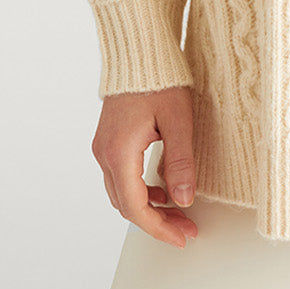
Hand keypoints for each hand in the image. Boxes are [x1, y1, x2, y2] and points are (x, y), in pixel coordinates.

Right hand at [91, 85, 199, 247]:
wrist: (138, 49)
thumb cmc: (159, 79)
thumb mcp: (178, 120)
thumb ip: (181, 162)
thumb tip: (185, 200)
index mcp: (120, 152)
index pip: (136, 207)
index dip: (159, 228)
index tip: (182, 238)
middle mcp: (105, 154)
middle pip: (127, 205)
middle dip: (157, 222)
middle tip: (186, 229)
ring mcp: (103, 147)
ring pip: (122, 193)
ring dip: (149, 207)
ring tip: (179, 212)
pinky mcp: (108, 141)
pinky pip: (120, 177)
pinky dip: (140, 190)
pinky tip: (162, 188)